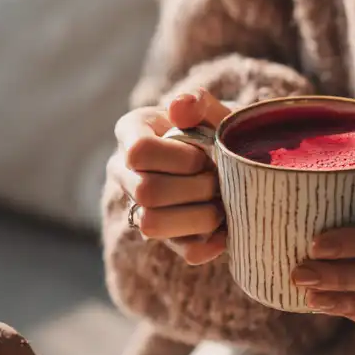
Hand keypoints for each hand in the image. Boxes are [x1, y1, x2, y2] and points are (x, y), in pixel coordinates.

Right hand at [108, 88, 230, 265]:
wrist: (228, 156)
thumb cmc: (214, 127)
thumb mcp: (210, 109)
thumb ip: (199, 103)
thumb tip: (182, 106)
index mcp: (132, 133)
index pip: (139, 152)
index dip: (178, 158)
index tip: (202, 154)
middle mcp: (125, 172)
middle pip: (145, 192)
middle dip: (192, 188)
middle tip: (217, 180)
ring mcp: (140, 208)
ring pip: (152, 225)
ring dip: (198, 216)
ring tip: (221, 202)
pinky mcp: (167, 238)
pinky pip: (182, 252)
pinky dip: (208, 245)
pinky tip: (226, 232)